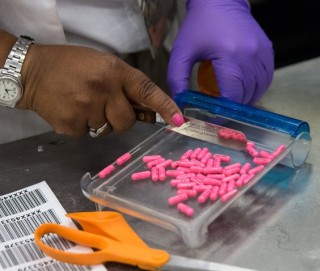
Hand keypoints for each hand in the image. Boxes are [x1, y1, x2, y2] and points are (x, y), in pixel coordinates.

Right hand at [18, 42, 181, 136]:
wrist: (31, 72)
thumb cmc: (72, 65)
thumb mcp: (104, 65)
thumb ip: (127, 86)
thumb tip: (150, 113)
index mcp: (114, 71)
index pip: (146, 91)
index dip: (165, 107)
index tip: (179, 120)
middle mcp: (102, 89)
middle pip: (127, 121)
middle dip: (121, 119)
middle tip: (105, 106)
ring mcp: (85, 108)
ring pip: (108, 130)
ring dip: (100, 122)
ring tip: (84, 103)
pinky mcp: (70, 125)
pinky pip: (88, 134)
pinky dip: (83, 126)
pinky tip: (72, 110)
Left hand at [167, 0, 273, 103]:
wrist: (220, 2)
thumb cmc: (200, 26)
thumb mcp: (182, 52)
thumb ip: (177, 79)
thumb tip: (180, 103)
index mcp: (228, 56)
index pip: (232, 95)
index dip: (224, 111)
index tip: (215, 116)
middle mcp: (249, 55)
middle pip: (246, 95)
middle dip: (234, 106)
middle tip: (221, 108)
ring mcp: (262, 53)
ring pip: (259, 89)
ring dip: (246, 98)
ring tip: (232, 97)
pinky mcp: (268, 51)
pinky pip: (266, 78)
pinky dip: (256, 87)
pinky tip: (244, 86)